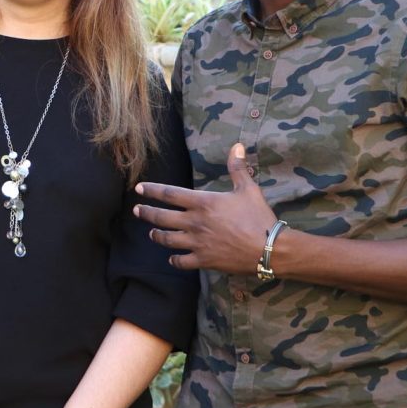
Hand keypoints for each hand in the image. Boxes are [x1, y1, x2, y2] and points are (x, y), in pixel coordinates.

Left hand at [135, 143, 274, 273]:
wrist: (269, 248)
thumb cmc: (258, 217)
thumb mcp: (248, 188)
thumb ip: (237, 168)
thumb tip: (237, 146)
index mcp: (203, 203)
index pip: (169, 194)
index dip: (152, 190)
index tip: (139, 188)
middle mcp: (195, 222)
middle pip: (162, 217)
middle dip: (146, 213)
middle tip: (137, 210)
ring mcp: (197, 243)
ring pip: (167, 239)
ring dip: (156, 235)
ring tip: (151, 233)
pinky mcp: (204, 260)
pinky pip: (182, 261)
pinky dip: (174, 259)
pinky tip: (172, 257)